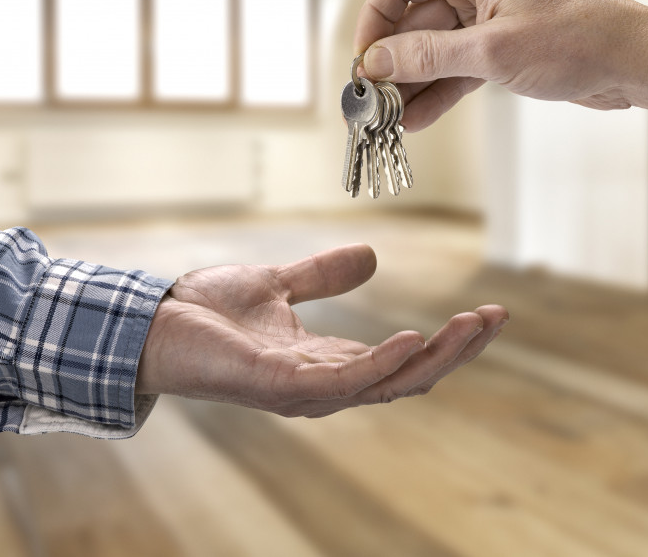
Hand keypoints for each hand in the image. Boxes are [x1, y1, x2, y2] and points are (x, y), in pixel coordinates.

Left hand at [135, 243, 507, 416]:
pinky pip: (346, 381)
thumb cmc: (207, 313)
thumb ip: (324, 276)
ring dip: (437, 356)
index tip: (486, 312)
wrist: (151, 322)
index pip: (404, 360)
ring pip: (389, 383)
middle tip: (496, 318)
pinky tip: (415, 337)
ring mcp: (305, 391)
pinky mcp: (280, 386)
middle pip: (409, 378)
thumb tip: (373, 256)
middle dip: (457, 352)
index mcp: (328, 363)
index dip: (447, 341)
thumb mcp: (280, 284)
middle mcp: (325, 385)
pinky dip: (385, 364)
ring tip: (474, 325)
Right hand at [354, 0, 647, 129]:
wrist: (635, 61)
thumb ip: (429, 56)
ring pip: (435, 50)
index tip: (364, 62)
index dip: (375, 21)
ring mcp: (489, 17)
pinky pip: (458, 68)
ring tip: (389, 121)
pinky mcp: (502, 48)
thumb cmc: (577, 38)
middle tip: (372, 103)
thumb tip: (375, 62)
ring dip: (413, 84)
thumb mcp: (493, 50)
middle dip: (393, 63)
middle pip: (414, 21)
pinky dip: (439, 92)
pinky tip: (418, 120)